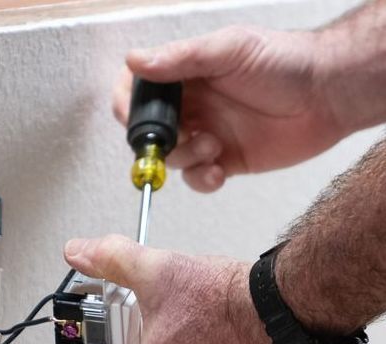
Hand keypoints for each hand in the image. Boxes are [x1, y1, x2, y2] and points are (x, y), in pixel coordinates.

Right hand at [113, 26, 346, 192]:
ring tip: (211, 145)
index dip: (128, 104)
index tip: (133, 117)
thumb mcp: (228, 49)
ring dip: (184, 157)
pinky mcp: (226, 160)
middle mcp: (193, 105)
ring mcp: (207, 133)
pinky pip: (198, 178)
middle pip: (150, 130)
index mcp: (187, 74)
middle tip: (173, 138)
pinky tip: (218, 169)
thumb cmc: (286, 61)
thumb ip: (180, 57)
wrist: (329, 93)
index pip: (139, 89)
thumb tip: (135, 60)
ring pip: (172, 157)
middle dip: (154, 140)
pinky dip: (201, 179)